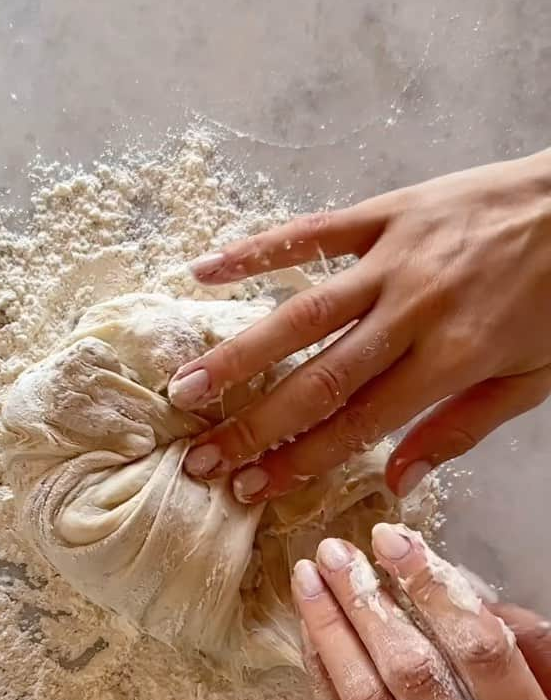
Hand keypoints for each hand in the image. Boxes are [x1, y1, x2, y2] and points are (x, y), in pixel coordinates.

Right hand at [169, 150, 550, 502]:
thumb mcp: (530, 379)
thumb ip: (460, 431)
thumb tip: (397, 484)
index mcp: (453, 358)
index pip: (359, 424)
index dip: (299, 461)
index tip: (251, 488)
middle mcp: (414, 311)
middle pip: (318, 379)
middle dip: (255, 426)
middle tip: (200, 458)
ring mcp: (395, 257)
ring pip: (301, 313)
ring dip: (238, 353)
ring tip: (184, 388)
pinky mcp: (387, 211)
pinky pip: (312, 232)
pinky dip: (256, 251)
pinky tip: (205, 271)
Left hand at [293, 525, 550, 699]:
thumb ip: (538, 661)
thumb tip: (466, 594)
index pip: (483, 656)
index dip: (436, 588)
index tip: (397, 539)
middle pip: (413, 677)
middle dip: (367, 603)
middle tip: (336, 549)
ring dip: (331, 638)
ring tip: (310, 582)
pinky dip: (325, 689)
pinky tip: (312, 643)